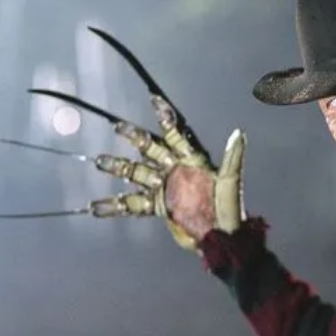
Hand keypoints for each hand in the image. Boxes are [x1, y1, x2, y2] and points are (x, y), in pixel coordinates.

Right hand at [103, 95, 246, 250]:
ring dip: (118, 167)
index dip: (164, 117)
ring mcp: (164, 188)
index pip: (174, 133)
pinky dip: (114, 206)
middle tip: (117, 127)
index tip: (153, 99)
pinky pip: (132, 205)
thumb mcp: (230, 181)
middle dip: (134, 137)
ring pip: (135, 173)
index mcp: (191, 159)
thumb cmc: (228, 208)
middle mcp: (174, 169)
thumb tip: (239, 133)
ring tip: (100, 161)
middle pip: (149, 149)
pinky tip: (96, 206)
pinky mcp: (158, 207)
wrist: (220, 236)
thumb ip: (233, 157)